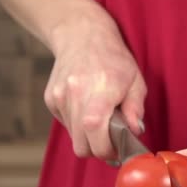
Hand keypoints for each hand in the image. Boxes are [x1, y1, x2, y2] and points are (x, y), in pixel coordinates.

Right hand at [44, 13, 146, 158]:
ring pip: (73, 136)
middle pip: (81, 146)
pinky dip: (77, 123)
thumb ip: (136, 108)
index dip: (107, 151)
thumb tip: (136, 132)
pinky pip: (66, 123)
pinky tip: (87, 106)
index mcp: (100, 93)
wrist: (81, 34)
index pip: (96, 137)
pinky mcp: (50, 99)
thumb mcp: (135, 80)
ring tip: (100, 118)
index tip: (118, 151)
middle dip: (97, 150)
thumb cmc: (113, 58)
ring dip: (87, 136)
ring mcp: (59, 98)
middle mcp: (75, 96)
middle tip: (111, 142)